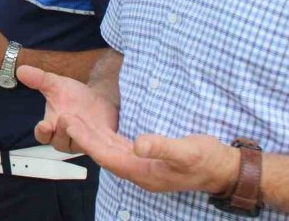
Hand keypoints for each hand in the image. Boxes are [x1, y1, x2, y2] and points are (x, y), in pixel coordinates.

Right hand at [16, 66, 119, 153]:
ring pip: (76, 145)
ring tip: (80, 121)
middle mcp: (65, 138)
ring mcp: (82, 142)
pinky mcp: (99, 143)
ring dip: (76, 135)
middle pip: (59, 142)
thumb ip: (38, 79)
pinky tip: (98, 130)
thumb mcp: (56, 84)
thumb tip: (20, 70)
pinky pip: (97, 146)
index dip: (42, 132)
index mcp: (51, 128)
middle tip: (65, 117)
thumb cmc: (74, 96)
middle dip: (61, 131)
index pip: (42, 136)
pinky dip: (96, 140)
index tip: (43, 125)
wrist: (100, 99)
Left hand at [17, 70, 237, 196]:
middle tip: (64, 117)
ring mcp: (143, 167)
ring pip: (110, 150)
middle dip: (84, 136)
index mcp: (144, 172)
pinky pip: (120, 149)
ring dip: (92, 136)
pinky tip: (98, 128)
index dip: (88, 140)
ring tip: (74, 119)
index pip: (108, 155)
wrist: (225, 170)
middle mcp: (139, 171)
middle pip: (104, 152)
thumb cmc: (209, 160)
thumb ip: (163, 147)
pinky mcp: (147, 161)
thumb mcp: (188, 150)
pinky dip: (106, 138)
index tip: (72, 124)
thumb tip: (139, 143)